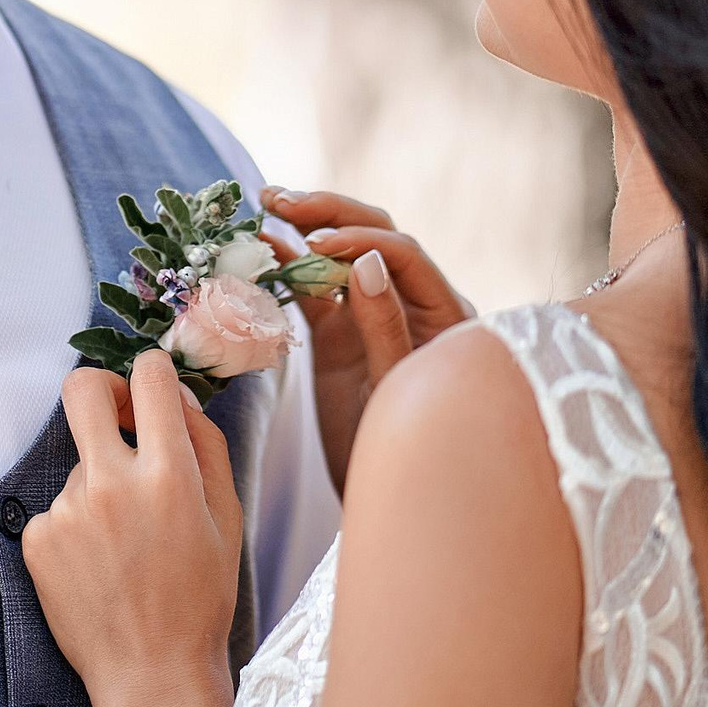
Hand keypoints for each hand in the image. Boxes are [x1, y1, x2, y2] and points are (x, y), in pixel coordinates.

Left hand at [23, 350, 241, 706]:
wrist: (151, 675)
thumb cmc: (199, 597)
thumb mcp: (227, 518)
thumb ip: (205, 444)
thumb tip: (175, 394)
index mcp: (168, 476)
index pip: (149, 377)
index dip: (151, 373)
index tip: (150, 390)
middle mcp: (111, 485)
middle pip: (82, 390)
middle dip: (101, 390)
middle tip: (117, 417)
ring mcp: (67, 512)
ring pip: (80, 464)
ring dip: (100, 485)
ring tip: (125, 545)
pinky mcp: (37, 538)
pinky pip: (59, 506)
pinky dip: (78, 525)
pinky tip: (99, 565)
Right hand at [262, 186, 473, 492]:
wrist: (385, 505)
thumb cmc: (409, 458)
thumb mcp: (396, 393)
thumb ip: (385, 327)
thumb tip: (366, 259)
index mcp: (445, 317)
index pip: (403, 255)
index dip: (359, 239)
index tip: (314, 245)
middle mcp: (412, 306)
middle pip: (374, 238)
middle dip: (329, 214)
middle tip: (280, 201)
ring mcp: (373, 317)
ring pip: (343, 256)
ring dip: (306, 228)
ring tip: (267, 203)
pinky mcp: (340, 334)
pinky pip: (316, 289)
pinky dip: (290, 266)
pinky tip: (262, 246)